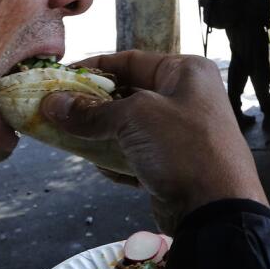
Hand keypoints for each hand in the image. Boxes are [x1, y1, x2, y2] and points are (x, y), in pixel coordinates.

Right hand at [40, 51, 268, 232]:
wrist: (216, 208)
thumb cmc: (182, 147)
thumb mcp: (134, 118)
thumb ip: (92, 112)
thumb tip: (53, 104)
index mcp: (186, 73)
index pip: (131, 60)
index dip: (94, 68)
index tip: (59, 77)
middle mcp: (187, 99)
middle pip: (129, 95)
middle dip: (93, 105)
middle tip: (56, 111)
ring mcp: (182, 135)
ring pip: (130, 129)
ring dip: (100, 134)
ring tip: (68, 138)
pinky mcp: (175, 167)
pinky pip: (137, 157)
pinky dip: (117, 161)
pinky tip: (98, 166)